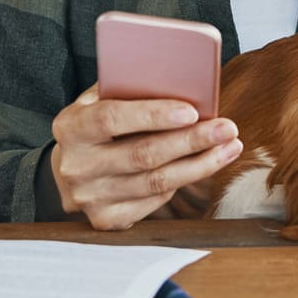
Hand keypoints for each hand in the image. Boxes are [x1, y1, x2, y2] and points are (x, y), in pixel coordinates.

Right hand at [50, 84, 241, 230]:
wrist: (67, 172)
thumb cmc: (94, 126)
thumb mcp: (97, 101)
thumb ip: (125, 90)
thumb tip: (177, 78)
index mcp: (70, 128)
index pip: (112, 119)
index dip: (153, 115)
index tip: (191, 111)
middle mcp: (77, 166)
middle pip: (142, 155)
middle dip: (191, 141)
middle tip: (227, 128)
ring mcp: (91, 197)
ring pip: (156, 182)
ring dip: (200, 165)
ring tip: (229, 147)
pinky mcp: (107, 219)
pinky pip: (155, 201)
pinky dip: (183, 182)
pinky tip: (204, 165)